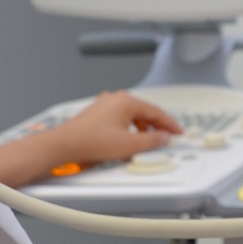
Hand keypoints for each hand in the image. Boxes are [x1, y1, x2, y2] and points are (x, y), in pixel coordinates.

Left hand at [49, 91, 181, 165]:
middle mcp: (115, 98)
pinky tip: (129, 138)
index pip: (156, 112)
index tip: (178, 133)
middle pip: (144, 111)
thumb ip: (153, 140)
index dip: (170, 124)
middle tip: (166, 136)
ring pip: (131, 114)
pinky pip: (120, 117)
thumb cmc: (93, 142)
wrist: (64, 144)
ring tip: (148, 140)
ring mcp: (104, 104)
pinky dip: (130, 127)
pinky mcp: (96, 113)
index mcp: (126, 101)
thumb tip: (164, 137)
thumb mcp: (130, 144)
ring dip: (143, 127)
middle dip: (156, 125)